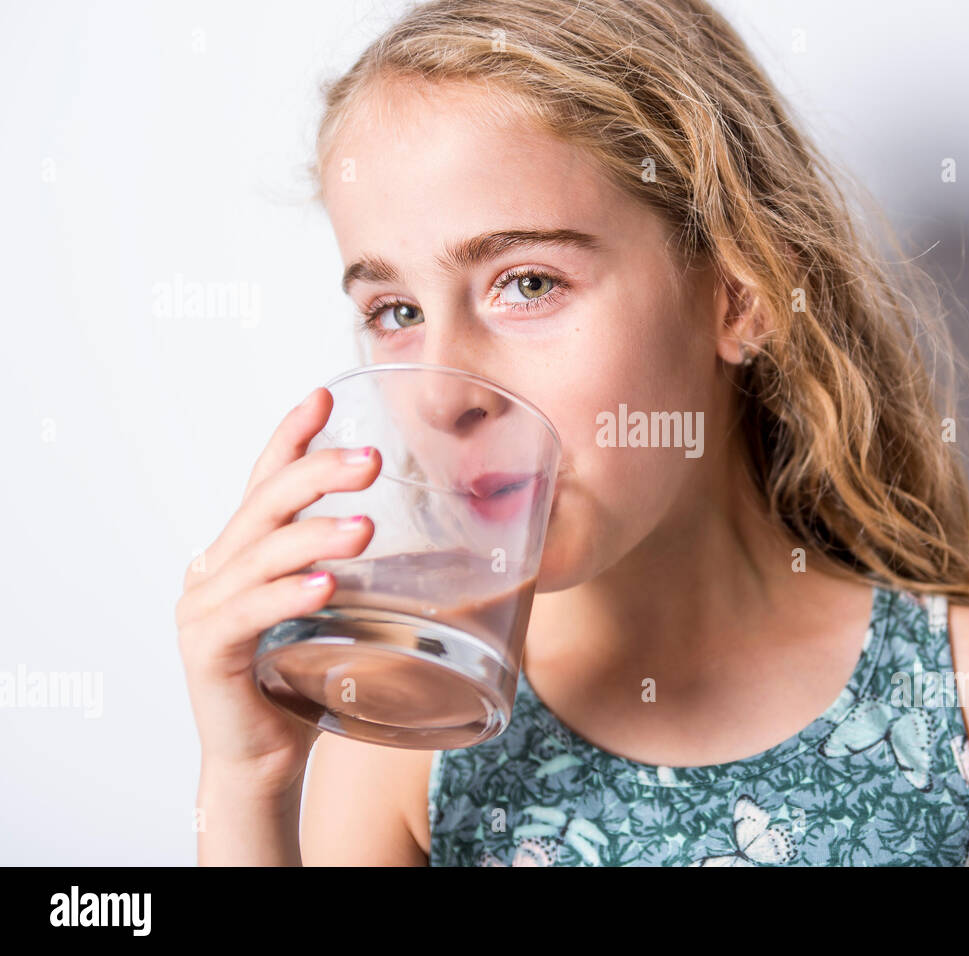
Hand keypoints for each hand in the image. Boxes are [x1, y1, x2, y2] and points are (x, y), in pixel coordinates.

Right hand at [175, 387, 380, 799]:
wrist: (262, 763)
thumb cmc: (305, 686)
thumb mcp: (344, 618)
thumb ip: (374, 580)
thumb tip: (461, 554)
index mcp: (244, 553)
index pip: (265, 480)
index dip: (292, 437)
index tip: (324, 395)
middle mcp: (215, 570)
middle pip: (264, 503)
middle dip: (317, 473)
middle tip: (370, 460)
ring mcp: (204, 609)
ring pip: (260, 553)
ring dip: (314, 535)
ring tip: (365, 528)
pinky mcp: (207, 651)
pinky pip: (248, 612)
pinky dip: (287, 595)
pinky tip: (325, 586)